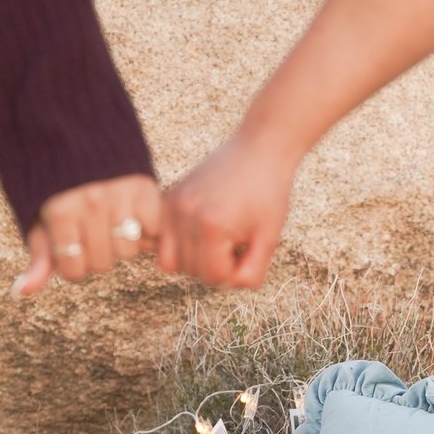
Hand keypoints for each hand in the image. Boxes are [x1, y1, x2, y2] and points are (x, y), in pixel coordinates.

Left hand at [16, 175, 161, 294]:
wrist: (80, 129)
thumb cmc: (55, 181)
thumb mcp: (40, 216)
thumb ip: (39, 256)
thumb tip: (20, 292)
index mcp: (60, 212)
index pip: (75, 272)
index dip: (73, 263)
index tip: (72, 243)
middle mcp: (90, 204)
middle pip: (103, 264)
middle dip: (97, 253)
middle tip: (92, 228)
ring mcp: (119, 195)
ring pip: (128, 252)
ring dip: (123, 242)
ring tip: (113, 221)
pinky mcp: (144, 186)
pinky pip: (152, 229)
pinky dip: (147, 227)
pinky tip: (134, 213)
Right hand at [159, 130, 298, 288]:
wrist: (259, 149)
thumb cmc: (269, 193)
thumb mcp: (270, 238)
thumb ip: (251, 273)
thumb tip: (227, 284)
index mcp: (211, 226)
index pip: (213, 276)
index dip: (236, 271)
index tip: (249, 248)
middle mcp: (183, 215)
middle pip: (191, 271)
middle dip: (215, 266)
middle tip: (237, 242)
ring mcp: (171, 205)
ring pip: (171, 261)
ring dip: (195, 258)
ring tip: (219, 238)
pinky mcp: (167, 198)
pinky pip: (163, 239)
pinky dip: (180, 243)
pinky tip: (202, 231)